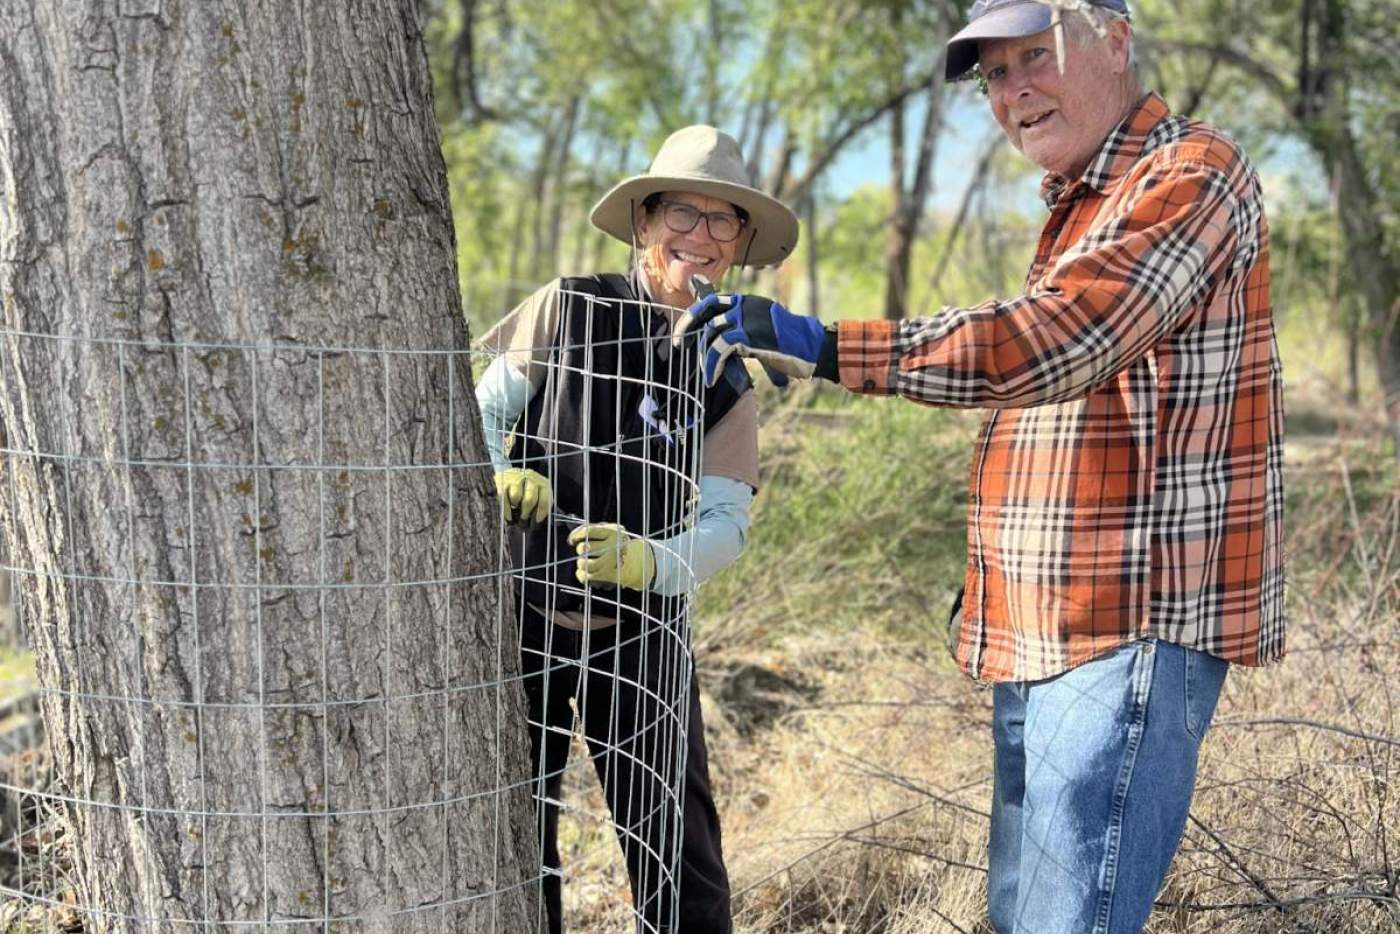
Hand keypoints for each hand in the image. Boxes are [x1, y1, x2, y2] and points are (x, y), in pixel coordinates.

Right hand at [494, 468, 551, 524]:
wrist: (510, 474)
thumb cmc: (527, 490)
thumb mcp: (538, 495)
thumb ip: (541, 506)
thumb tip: (538, 522)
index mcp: (543, 483)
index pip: (545, 499)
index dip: (541, 513)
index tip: (536, 521)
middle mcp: (531, 478)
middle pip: (529, 500)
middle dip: (526, 514)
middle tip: (523, 521)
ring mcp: (516, 478)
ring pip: (516, 497)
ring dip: (515, 508)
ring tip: (515, 511)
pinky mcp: (503, 480)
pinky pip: (504, 497)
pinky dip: (505, 509)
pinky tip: (508, 514)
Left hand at [568, 523, 655, 591]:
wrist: (636, 561)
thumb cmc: (614, 543)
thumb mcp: (607, 530)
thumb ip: (589, 529)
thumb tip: (571, 539)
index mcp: (614, 531)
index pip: (588, 531)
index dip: (576, 535)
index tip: (572, 540)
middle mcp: (614, 545)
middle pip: (585, 548)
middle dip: (580, 550)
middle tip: (583, 552)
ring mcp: (613, 561)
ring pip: (586, 564)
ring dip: (581, 563)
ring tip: (582, 562)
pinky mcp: (610, 574)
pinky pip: (589, 576)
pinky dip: (581, 575)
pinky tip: (581, 573)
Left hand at [688, 292, 827, 387]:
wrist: (813, 347)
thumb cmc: (792, 346)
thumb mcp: (766, 331)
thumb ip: (745, 331)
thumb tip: (724, 344)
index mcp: (749, 301)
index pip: (714, 299)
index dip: (697, 311)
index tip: (685, 326)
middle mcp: (746, 305)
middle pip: (706, 310)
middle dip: (689, 327)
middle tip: (679, 344)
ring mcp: (747, 318)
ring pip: (711, 332)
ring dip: (705, 355)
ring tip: (705, 372)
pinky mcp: (749, 335)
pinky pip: (720, 348)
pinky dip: (712, 364)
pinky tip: (711, 377)